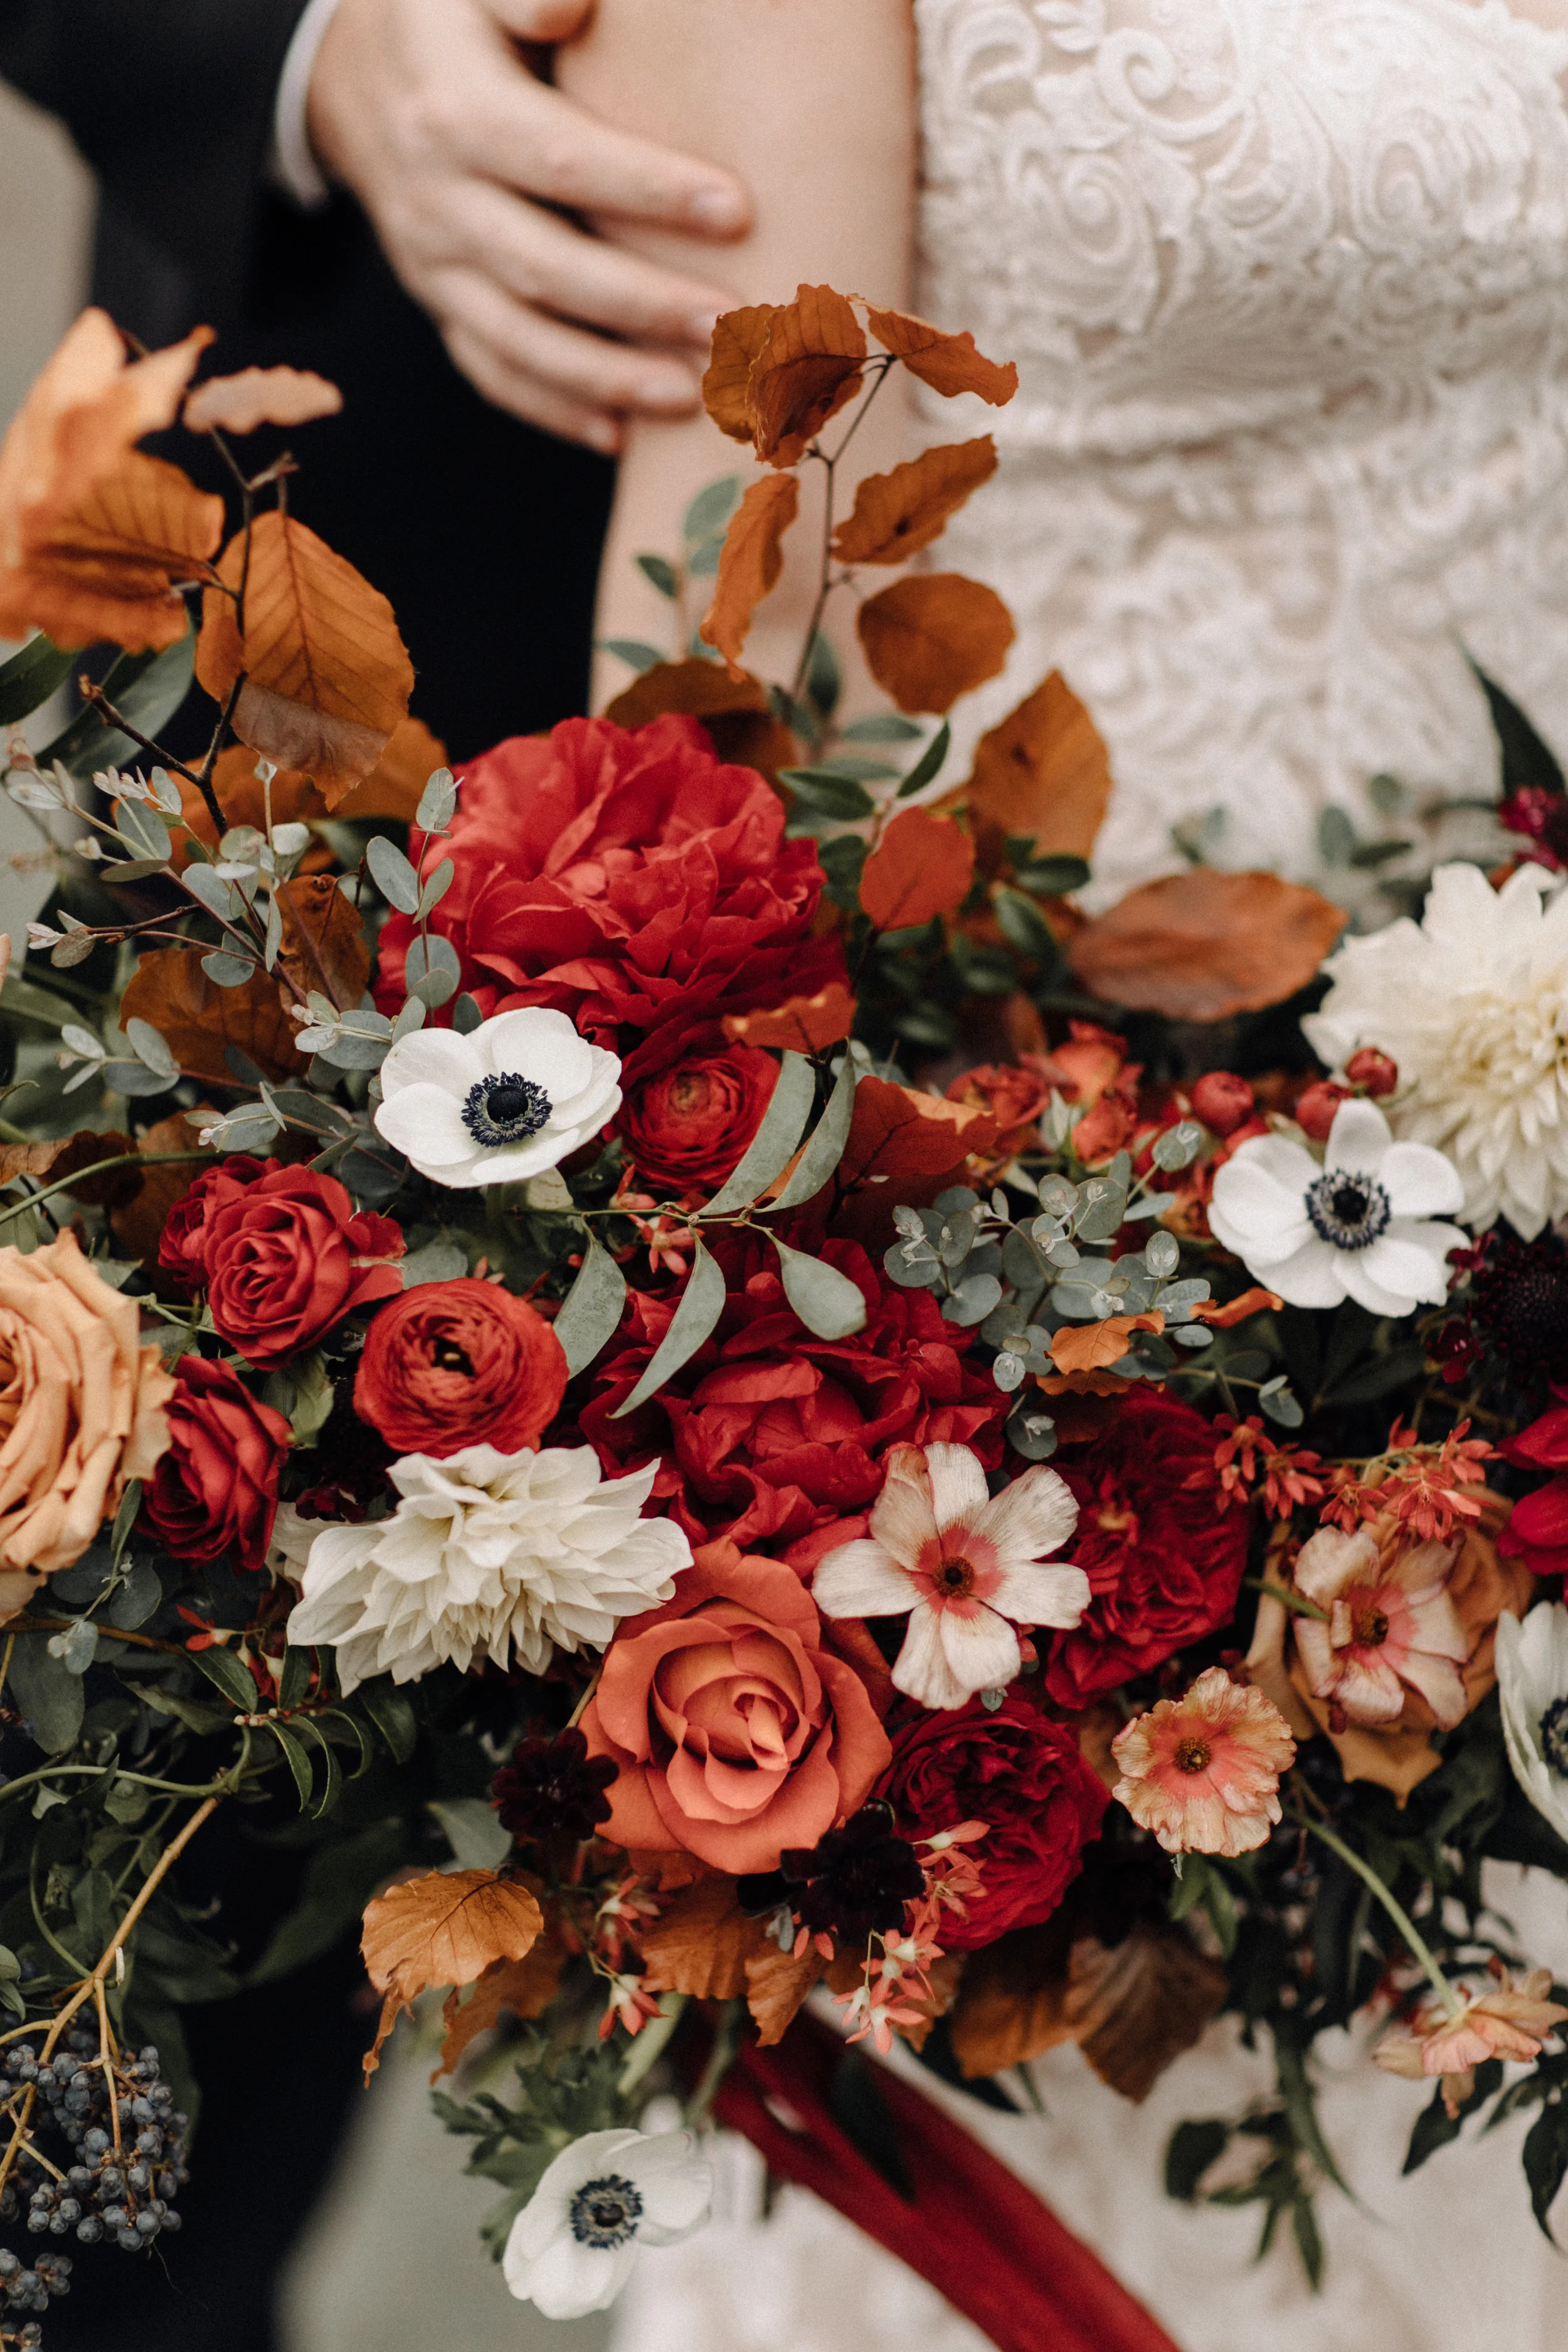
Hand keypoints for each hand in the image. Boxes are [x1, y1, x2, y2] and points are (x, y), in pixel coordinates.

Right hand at [306, 0, 749, 449]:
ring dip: (606, 377)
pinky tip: (621, 435)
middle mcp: (437, 199)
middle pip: (544, 267)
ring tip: (690, 395)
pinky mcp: (441, 306)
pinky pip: (493, 373)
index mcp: (455, 112)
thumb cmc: (450, 20)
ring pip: (519, 340)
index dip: (647, 189)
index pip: (560, 160)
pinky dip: (555, 411)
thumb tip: (571, 8)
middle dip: (641, 304)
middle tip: (729, 324)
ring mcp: (433, 266)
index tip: (735, 210)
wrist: (356, 75)